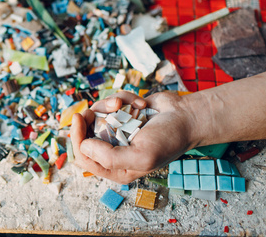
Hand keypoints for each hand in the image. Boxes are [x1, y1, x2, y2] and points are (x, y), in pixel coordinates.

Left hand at [70, 91, 197, 183]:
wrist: (188, 116)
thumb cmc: (169, 139)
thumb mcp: (142, 156)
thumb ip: (110, 157)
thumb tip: (83, 146)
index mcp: (116, 168)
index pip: (83, 157)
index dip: (76, 138)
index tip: (78, 117)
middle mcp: (114, 150)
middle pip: (84, 134)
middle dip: (90, 117)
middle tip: (94, 108)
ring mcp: (117, 130)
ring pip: (96, 114)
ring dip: (109, 104)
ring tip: (123, 104)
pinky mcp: (123, 114)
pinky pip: (111, 102)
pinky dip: (124, 98)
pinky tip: (140, 103)